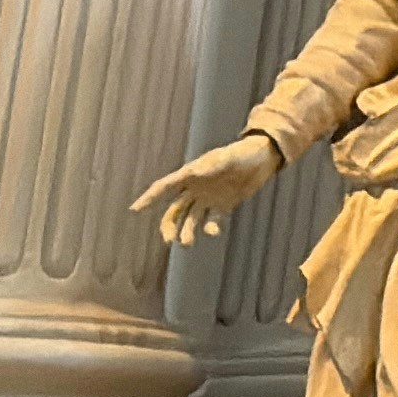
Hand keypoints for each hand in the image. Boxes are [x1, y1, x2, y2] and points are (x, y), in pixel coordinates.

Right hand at [134, 132, 275, 243]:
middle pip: (174, 210)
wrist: (262, 158)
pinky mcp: (222, 206)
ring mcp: (208, 198)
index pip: (164, 186)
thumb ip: (211, 166)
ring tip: (187, 243)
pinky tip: (214, 231)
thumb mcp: (227, 158)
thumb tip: (194, 172)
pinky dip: (209, 228)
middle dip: (168, 225)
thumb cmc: (241, 154)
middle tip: (169, 240)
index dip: (149, 197)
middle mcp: (195, 188)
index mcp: (190, 174)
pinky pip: (210, 221)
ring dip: (186, 232)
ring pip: (189, 219)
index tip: (135, 209)